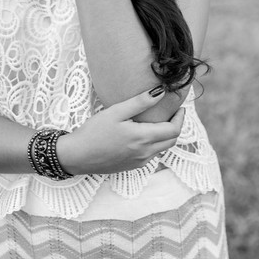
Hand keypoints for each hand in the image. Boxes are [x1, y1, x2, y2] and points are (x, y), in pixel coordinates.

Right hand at [56, 89, 184, 174]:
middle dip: (177, 125)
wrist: (77, 156)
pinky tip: (145, 133)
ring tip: (161, 120)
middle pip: (172, 140)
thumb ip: (140, 102)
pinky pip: (152, 154)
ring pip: (163, 148)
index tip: (180, 107)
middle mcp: (145, 153)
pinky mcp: (132, 166)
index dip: (180, 118)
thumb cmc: (94, 132)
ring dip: (167, 135)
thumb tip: (161, 92)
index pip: (173, 130)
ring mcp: (139, 162)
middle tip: (173, 112)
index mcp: (143, 138)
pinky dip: (156, 143)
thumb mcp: (116, 112)